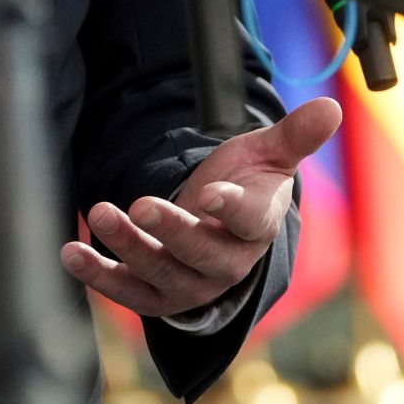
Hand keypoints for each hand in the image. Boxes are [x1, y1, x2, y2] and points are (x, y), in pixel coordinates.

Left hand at [59, 96, 340, 317]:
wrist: (223, 228)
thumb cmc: (247, 185)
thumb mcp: (268, 156)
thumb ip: (295, 136)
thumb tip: (332, 108)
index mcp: (256, 226)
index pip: (248, 221)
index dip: (230, 208)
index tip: (209, 193)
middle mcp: (226, 262)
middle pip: (200, 254)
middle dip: (170, 231)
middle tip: (139, 204)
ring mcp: (191, 283)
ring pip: (161, 275)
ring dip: (126, 248)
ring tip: (98, 212)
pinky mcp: (159, 295)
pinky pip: (130, 293)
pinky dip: (99, 276)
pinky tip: (71, 252)